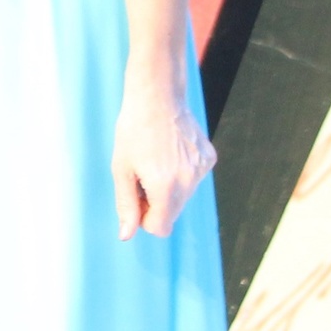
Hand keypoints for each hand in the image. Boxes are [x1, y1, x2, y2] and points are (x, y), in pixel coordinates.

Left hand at [111, 74, 215, 239]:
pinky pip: (193, 178)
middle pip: (172, 213)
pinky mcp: (209, 158)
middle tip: (142, 173)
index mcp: (165, 187)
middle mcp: (189, 181)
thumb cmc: (133, 130)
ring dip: (169, 187)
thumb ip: (126, 204)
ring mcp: (202, 169)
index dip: (144, 217)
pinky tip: (171, 149)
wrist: (157, 95)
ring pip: (184, 196)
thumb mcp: (121, 168)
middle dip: (156, 203)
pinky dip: (182, 171)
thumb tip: (127, 235)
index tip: (136, 196)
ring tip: (156, 158)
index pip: (160, 228)